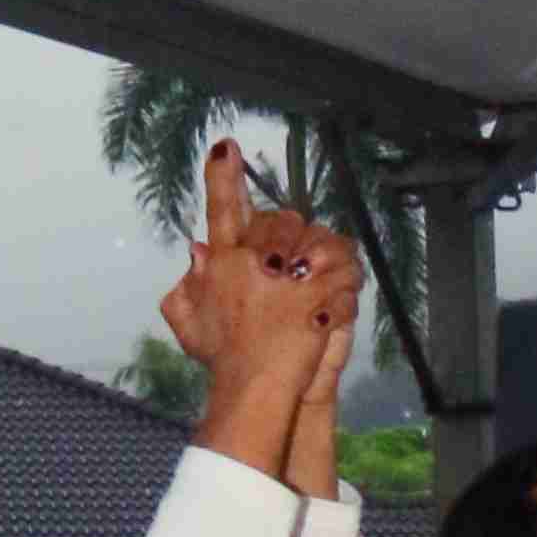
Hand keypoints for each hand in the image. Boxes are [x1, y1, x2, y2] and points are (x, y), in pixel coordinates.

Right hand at [163, 144, 346, 421]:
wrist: (252, 389)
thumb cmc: (221, 359)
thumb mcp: (190, 321)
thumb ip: (189, 284)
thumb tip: (198, 249)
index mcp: (221, 262)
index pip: (222, 210)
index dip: (223, 177)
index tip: (225, 147)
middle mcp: (252, 262)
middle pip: (281, 222)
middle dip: (294, 236)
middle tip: (300, 262)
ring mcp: (287, 279)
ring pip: (316, 241)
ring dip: (325, 255)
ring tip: (328, 277)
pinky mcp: (317, 297)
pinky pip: (341, 272)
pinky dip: (346, 281)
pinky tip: (344, 294)